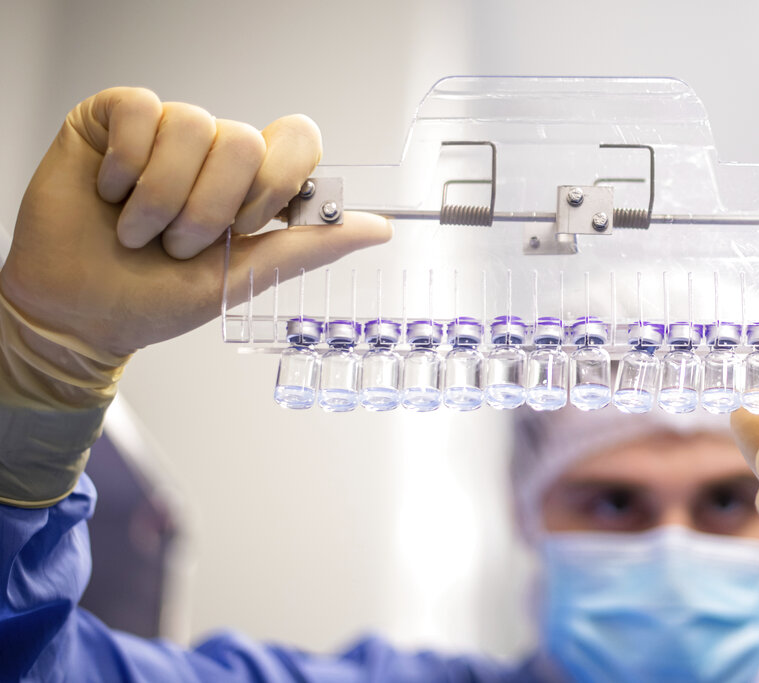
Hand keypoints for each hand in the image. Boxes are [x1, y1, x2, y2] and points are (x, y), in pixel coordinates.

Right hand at [1, 87, 390, 357]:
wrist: (80, 315)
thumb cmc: (156, 299)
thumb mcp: (242, 277)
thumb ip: (309, 246)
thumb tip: (378, 228)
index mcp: (251, 184)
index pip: (297, 138)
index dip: (278, 181)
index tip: (250, 225)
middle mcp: (214, 151)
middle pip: (244, 139)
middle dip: (211, 208)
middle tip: (180, 244)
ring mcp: (165, 132)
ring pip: (192, 125)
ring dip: (163, 197)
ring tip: (140, 231)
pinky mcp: (114, 118)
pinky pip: (141, 110)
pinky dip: (126, 166)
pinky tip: (111, 193)